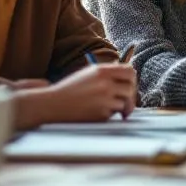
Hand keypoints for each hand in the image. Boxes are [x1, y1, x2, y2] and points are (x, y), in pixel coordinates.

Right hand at [15, 63, 135, 126]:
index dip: (132, 79)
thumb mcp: (89, 74)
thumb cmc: (72, 89)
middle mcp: (105, 84)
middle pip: (130, 89)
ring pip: (123, 103)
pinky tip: (94, 111)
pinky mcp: (102, 114)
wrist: (54, 104)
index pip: (130, 71)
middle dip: (129, 96)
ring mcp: (104, 100)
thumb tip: (130, 80)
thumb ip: (108, 74)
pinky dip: (107, 114)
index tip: (129, 85)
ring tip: (102, 105)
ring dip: (117, 106)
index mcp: (102, 71)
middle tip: (124, 102)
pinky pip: (113, 114)